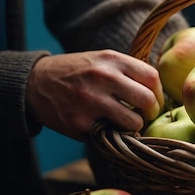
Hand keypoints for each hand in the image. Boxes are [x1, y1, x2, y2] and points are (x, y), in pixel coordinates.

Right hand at [27, 49, 163, 139]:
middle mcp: (102, 78)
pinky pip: (110, 135)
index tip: (154, 100)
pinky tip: (100, 125)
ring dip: (133, 127)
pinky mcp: (79, 122)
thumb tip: (159, 92)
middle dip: (151, 112)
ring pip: (133, 122)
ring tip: (125, 123)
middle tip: (144, 115)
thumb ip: (128, 71)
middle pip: (147, 100)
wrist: (35, 82)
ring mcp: (90, 101)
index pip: (151, 77)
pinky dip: (109, 133)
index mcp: (111, 60)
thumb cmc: (78, 72)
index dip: (158, 93)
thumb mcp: (102, 60)